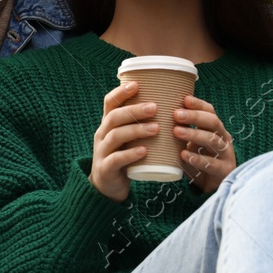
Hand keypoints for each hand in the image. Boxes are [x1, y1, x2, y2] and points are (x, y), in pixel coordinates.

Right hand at [89, 81, 157, 202]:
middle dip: (134, 110)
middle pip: (114, 117)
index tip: (137, 84)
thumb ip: (140, 124)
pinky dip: (130, 154)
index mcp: (108, 125)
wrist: (108, 187)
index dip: (121, 92)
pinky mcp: (106, 168)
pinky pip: (116, 159)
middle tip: (155, 107)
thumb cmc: (124, 157)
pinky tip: (144, 151)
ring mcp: (102, 152)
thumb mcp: (128, 138)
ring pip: (115, 136)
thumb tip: (169, 105)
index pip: (109, 103)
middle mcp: (102, 135)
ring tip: (156, 128)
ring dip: (136, 130)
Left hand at [174, 95, 235, 192]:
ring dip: (194, 134)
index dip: (198, 104)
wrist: (213, 187)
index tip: (184, 99)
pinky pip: (211, 163)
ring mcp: (225, 154)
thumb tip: (155, 116)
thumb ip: (181, 131)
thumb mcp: (190, 143)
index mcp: (215, 129)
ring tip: (176, 132)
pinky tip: (184, 155)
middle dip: (194, 117)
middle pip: (212, 122)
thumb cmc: (199, 160)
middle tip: (175, 114)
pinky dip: (197, 158)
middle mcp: (223, 138)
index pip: (210, 111)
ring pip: (212, 140)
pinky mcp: (223, 170)